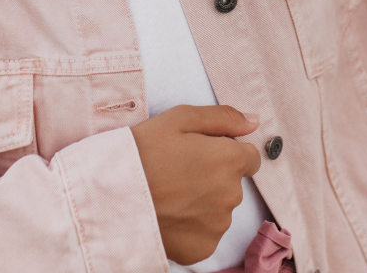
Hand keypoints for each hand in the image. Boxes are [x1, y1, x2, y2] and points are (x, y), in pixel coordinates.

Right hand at [131, 104, 261, 265]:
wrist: (113, 194)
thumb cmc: (145, 149)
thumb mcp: (181, 117)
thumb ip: (223, 117)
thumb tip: (253, 122)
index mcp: (230, 161)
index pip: (250, 157)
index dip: (227, 151)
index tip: (202, 152)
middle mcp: (231, 196)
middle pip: (233, 182)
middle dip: (214, 175)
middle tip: (180, 169)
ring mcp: (218, 226)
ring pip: (220, 208)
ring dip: (204, 200)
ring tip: (172, 191)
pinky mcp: (202, 249)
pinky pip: (206, 232)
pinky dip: (193, 224)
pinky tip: (171, 212)